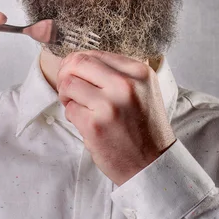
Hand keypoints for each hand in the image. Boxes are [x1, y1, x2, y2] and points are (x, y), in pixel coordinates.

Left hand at [57, 50, 176, 186]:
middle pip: (77, 63)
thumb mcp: (142, 89)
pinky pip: (69, 109)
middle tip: (67, 87)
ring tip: (78, 106)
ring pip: (68, 84)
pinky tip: (86, 123)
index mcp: (138, 71)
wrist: (153, 164)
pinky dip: (72, 115)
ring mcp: (109, 105)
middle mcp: (125, 84)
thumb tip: (77, 61)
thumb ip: (116, 72)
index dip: (77, 63)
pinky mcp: (95, 126)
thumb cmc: (143, 127)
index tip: (74, 74)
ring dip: (66, 95)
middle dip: (65, 74)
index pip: (94, 54)